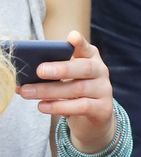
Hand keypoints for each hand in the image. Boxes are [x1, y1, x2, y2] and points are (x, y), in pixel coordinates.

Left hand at [17, 30, 115, 152]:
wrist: (91, 119)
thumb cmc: (72, 93)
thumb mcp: (62, 79)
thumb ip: (47, 74)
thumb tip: (19, 80)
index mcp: (89, 58)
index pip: (86, 48)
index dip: (80, 43)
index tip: (71, 37)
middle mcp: (100, 71)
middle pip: (85, 68)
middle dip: (61, 69)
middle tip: (39, 71)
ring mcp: (104, 90)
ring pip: (78, 89)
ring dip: (50, 91)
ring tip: (27, 93)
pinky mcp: (103, 108)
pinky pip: (81, 106)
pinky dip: (59, 106)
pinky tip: (42, 106)